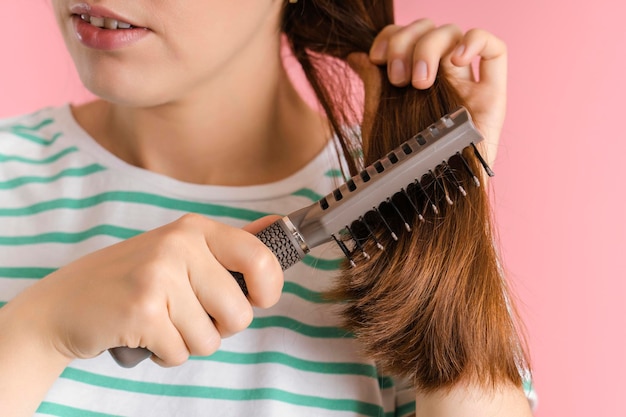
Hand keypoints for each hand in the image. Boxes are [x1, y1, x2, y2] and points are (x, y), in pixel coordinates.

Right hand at [6, 214, 282, 366]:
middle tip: (186, 313)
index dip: (269, 288)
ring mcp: (159, 276)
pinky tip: (144, 333)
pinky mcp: (142, 311)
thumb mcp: (181, 251)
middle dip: (219, 327)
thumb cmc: (131, 280)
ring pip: (211, 339)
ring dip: (188, 342)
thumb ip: (230, 246)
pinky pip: (181, 353)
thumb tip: (278, 227)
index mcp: (195, 229)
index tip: (258, 299)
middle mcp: (180, 245)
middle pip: (240, 313)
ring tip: (161, 321)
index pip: (260, 257)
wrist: (63, 304)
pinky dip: (165, 354)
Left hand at [354, 19, 507, 164]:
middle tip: (398, 77)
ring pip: (454, 34)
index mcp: (416, 81)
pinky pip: (496, 49)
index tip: (376, 57)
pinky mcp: (493, 97)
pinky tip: (456, 60)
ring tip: (419, 81)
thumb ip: (373, 82)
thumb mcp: (379, 116)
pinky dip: (475, 40)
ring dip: (429, 47)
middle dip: (407, 42)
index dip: (392, 35)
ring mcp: (468, 87)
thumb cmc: (399, 164)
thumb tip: (356, 54)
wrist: (419, 197)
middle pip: (430, 30)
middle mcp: (443, 80)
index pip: (409, 37)